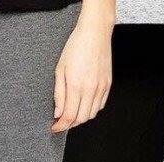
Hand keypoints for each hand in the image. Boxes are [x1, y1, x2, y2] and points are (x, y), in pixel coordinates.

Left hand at [52, 4, 113, 132]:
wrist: (95, 33)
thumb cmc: (76, 47)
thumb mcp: (60, 69)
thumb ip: (59, 94)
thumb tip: (58, 113)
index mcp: (76, 85)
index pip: (68, 116)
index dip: (61, 125)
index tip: (55, 127)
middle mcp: (90, 89)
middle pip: (80, 119)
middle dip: (69, 124)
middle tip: (61, 122)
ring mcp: (101, 88)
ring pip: (91, 115)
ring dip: (80, 118)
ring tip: (72, 113)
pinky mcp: (107, 85)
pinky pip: (100, 106)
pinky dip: (91, 110)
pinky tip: (83, 105)